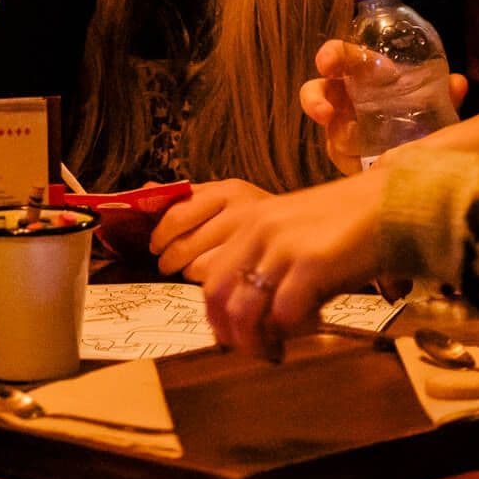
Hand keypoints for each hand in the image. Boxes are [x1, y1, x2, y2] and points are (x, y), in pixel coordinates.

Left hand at [148, 178, 268, 280]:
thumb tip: (146, 190)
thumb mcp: (233, 198)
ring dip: (192, 275)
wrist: (332, 224)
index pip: (177, 213)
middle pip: (183, 243)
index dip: (160, 234)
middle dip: (169, 259)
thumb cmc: (273, 217)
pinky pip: (223, 284)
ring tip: (198, 276)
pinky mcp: (269, 265)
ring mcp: (256, 238)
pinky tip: (222, 287)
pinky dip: (215, 289)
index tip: (156, 247)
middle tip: (168, 267)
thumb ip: (192, 197)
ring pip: (199, 266)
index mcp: (229, 190)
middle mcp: (241, 210)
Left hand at [196, 170, 390, 361]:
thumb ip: (270, 263)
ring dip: (258, 341)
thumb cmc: (350, 223)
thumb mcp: (296, 233)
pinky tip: (315, 322)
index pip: (212, 280)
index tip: (237, 339)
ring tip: (280, 349)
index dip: (220, 319)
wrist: (394, 202)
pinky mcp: (311, 263)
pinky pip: (284, 314)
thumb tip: (256, 315)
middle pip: (218, 298)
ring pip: (244, 312)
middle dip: (234, 336)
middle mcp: (259, 231)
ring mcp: (283, 246)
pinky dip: (294, 330)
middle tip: (258, 352)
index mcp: (250, 223)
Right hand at [300, 40, 467, 168]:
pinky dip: (350, 158)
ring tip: (339, 140)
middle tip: (324, 111)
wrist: (420, 150)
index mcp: (365, 75)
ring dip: (328, 129)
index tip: (327, 63)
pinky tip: (364, 163)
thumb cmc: (419, 114)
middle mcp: (347, 97)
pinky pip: (342, 155)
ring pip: (325, 124)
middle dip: (314, 98)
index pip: (343, 57)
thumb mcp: (434, 104)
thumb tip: (458, 83)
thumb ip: (443, 96)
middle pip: (319, 89)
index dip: (331, 56)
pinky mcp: (346, 155)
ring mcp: (342, 127)